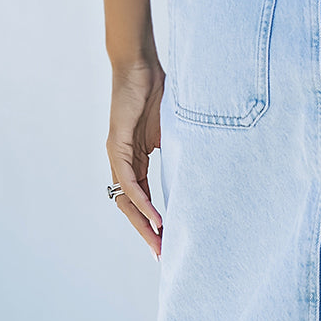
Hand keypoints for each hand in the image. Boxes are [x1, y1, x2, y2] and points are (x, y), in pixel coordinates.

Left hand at [107, 59, 164, 256]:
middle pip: (132, 207)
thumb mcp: (175, 132)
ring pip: (127, 200)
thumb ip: (182, 154)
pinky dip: (142, 202)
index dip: (154, 223)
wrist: (141, 64)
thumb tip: (203, 172)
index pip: (143, 200)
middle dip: (147, 234)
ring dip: (143, 224)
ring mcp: (118, 155)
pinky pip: (130, 182)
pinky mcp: (117, 146)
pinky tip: (154, 218)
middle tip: (162, 256)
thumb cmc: (159, 92)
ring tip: (159, 244)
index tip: (169, 244)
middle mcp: (123, 162)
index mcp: (137, 161)